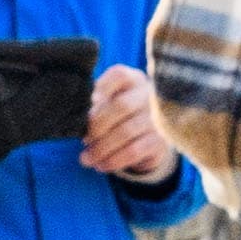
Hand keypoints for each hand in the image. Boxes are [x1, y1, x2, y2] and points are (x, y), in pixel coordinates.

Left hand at [83, 63, 178, 183]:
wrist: (149, 135)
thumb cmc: (119, 114)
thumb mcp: (110, 101)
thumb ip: (96, 101)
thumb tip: (80, 112)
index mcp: (133, 80)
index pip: (120, 75)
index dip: (104, 86)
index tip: (91, 100)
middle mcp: (149, 94)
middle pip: (121, 106)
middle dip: (97, 127)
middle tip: (84, 140)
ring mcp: (158, 117)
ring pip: (126, 132)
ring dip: (101, 149)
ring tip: (86, 159)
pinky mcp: (161, 140)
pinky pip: (133, 151)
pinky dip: (113, 160)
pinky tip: (101, 165)